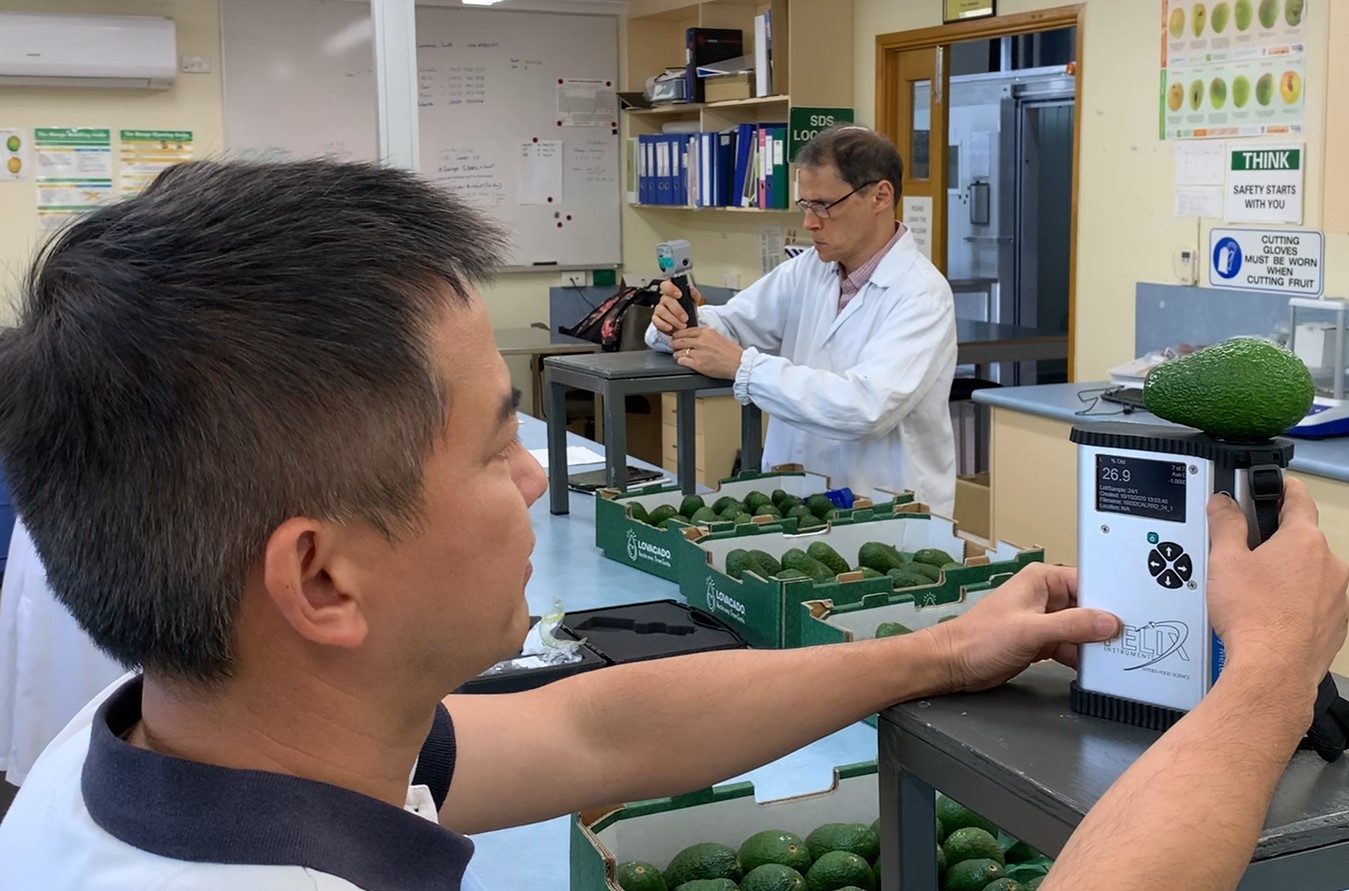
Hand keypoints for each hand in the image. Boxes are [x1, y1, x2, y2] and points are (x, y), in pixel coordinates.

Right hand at [651, 280, 702, 335]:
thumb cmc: (688, 311)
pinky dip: (664, 324)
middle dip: (676, 309)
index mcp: (672, 292)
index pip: (666, 285)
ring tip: (682, 325)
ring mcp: (658, 309)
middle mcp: (664, 299)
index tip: (679, 295)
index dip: (671, 288)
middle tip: (685, 318)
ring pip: (662, 311)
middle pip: (666, 300)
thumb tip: (692, 290)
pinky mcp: (656, 319)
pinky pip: (656, 320)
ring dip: (673, 319)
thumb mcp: (693, 303)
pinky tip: (670, 327)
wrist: (685, 325)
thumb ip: (694, 295)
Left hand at [670, 326, 743, 379]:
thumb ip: (706, 335)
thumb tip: (695, 336)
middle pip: (679, 340)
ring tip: (677, 355)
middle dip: (674, 343)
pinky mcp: (698, 364)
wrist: (739, 363)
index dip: (679, 334)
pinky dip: (680, 361)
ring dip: (676, 353)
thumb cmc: (732, 352)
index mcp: (706, 332)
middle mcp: (701, 341)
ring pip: (678, 351)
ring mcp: (699, 352)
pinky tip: (682, 361)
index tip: (676, 336)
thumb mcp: (719, 336)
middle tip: (673, 345)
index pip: (686, 331)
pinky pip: (682, 361)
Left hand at [927, 563, 1120, 692]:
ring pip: (1082, 629)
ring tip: (1116, 655)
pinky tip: (1094, 667)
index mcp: (1041, 580)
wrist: (952, 665)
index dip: (1110, 598)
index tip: (1133, 614)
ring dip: (1095, 644)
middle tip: (1131, 638)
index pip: (1087, 582)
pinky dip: (1082, 657)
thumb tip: (1108, 622)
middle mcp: (1044, 596)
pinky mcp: (1041, 641)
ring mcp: (1043, 620)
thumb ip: (1071, 626)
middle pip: (1088, 607)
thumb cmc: (977, 639)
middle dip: (1106, 624)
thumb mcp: (1030, 631)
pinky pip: (1071, 646)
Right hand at [1206, 479, 1348, 694]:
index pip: (1298, 497)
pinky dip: (1296, 602)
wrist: (1272, 670)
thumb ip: (1225, 524)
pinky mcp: (1337, 623)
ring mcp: (1338, 596)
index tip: (1271, 486)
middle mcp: (1331, 564)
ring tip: (1253, 591)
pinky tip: (1269, 613)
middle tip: (1243, 552)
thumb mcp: (1224, 561)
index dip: (1280, 487)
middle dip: (1275, 541)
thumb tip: (1223, 504)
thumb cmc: (1254, 618)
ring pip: (1310, 572)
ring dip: (1287, 574)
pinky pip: (1316, 601)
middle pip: (1302, 538)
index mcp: (1304, 540)